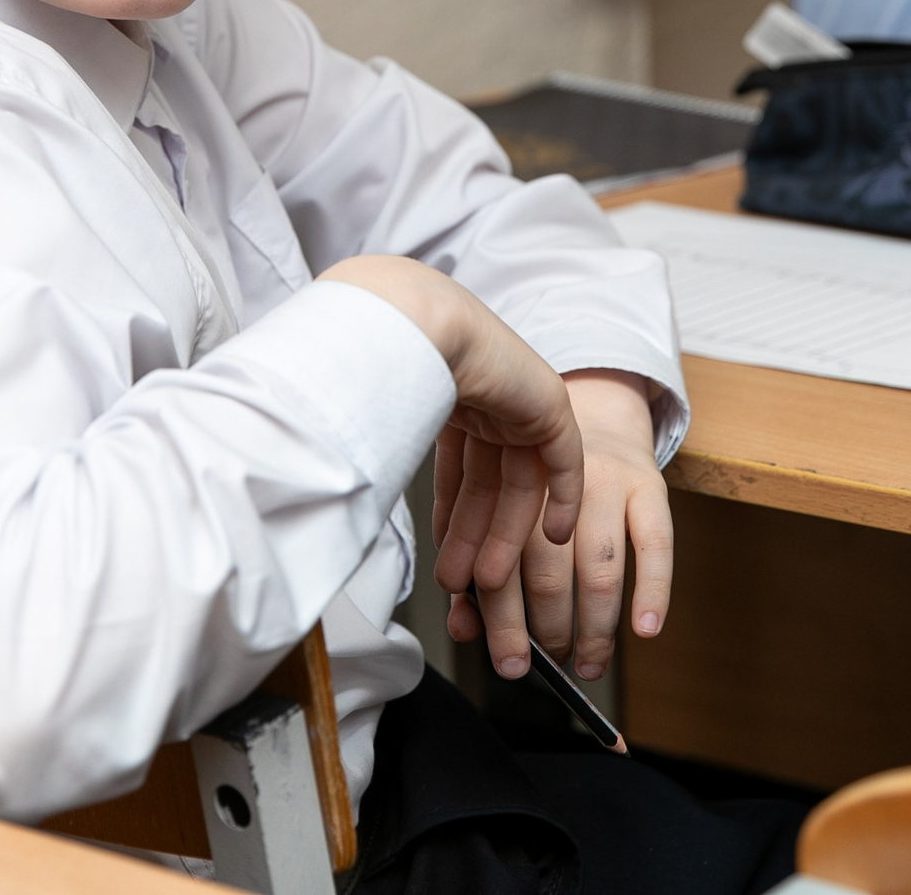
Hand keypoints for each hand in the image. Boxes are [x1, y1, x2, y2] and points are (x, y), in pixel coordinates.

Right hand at [320, 256, 583, 617]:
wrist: (415, 326)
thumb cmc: (382, 365)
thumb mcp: (382, 425)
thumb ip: (380, 458)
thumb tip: (345, 492)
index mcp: (450, 395)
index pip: (457, 468)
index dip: (451, 517)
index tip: (444, 555)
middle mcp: (487, 398)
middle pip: (487, 483)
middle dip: (474, 537)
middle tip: (462, 585)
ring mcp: (518, 401)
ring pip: (518, 482)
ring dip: (504, 535)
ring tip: (488, 583)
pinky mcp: (549, 405)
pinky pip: (564, 463)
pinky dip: (561, 502)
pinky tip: (553, 536)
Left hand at [447, 370, 669, 682]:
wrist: (597, 418)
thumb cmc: (543, 485)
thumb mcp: (503, 514)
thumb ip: (480, 571)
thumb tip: (463, 629)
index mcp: (509, 490)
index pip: (499, 565)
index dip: (500, 620)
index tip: (508, 662)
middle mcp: (556, 485)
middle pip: (548, 573)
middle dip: (546, 632)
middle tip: (551, 665)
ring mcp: (607, 483)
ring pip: (599, 569)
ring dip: (593, 628)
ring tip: (588, 663)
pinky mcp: (649, 486)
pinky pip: (656, 545)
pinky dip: (653, 592)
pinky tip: (645, 629)